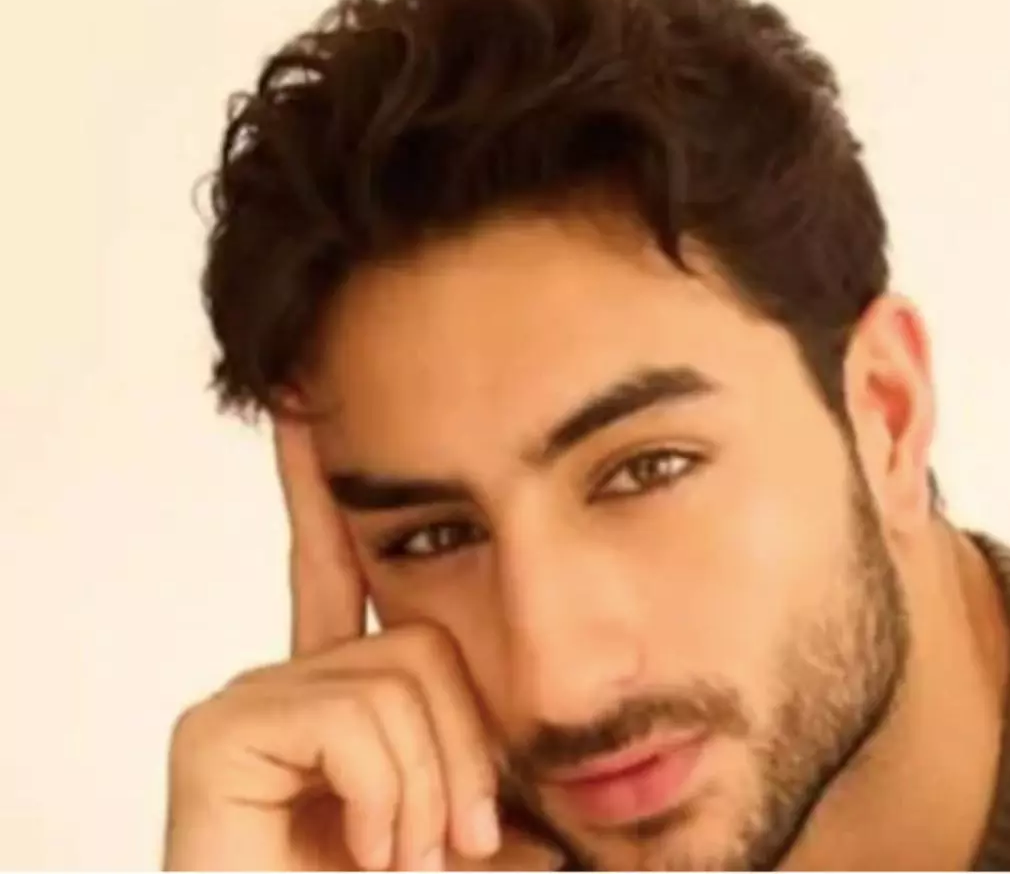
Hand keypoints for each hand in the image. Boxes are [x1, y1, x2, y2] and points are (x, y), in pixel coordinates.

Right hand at [162, 420, 562, 870]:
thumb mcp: (472, 832)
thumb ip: (493, 774)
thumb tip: (575, 757)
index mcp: (347, 704)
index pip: (345, 574)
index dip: (327, 488)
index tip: (308, 400)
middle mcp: (289, 686)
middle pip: (424, 639)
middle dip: (463, 751)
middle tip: (461, 842)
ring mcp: (247, 705)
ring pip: (400, 677)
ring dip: (431, 790)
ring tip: (400, 860)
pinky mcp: (216, 735)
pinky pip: (352, 716)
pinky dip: (385, 796)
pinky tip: (361, 852)